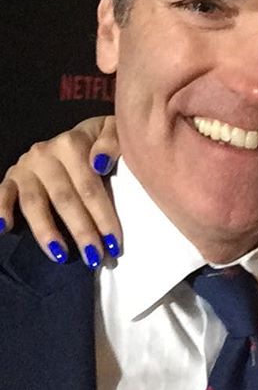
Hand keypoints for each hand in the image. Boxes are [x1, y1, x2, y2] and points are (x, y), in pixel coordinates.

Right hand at [0, 116, 121, 266]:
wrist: (82, 132)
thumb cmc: (102, 140)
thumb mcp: (114, 131)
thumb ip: (112, 143)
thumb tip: (99, 163)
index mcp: (72, 143)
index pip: (90, 187)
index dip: (103, 216)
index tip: (114, 243)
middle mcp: (45, 154)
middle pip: (64, 198)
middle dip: (81, 231)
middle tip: (94, 257)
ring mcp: (26, 167)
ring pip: (34, 203)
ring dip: (47, 232)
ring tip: (62, 256)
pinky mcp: (10, 177)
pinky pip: (2, 194)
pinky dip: (1, 210)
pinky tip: (4, 229)